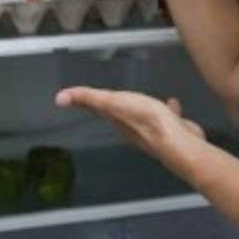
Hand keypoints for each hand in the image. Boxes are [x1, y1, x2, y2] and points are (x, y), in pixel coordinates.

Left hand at [55, 86, 205, 178]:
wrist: (178, 143)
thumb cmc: (148, 122)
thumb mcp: (113, 103)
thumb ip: (89, 98)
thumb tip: (60, 98)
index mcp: (116, 119)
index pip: (96, 106)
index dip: (86, 99)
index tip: (75, 96)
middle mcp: (130, 127)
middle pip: (117, 112)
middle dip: (113, 103)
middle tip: (105, 96)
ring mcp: (151, 130)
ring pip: (141, 115)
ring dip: (140, 107)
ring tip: (141, 99)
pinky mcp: (169, 129)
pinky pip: (164, 117)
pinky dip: (165, 110)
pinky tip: (172, 105)